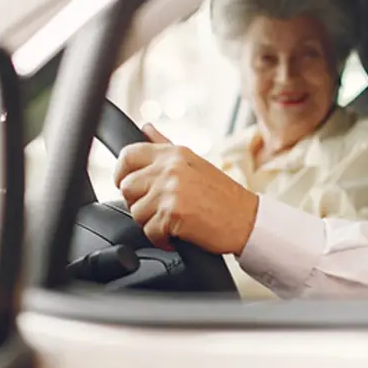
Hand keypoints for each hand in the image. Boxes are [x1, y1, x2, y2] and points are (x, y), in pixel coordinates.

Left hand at [114, 124, 258, 254]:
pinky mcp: (173, 213)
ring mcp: (171, 190)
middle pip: (127, 187)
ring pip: (136, 212)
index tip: (127, 185)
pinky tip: (176, 234)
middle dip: (138, 203)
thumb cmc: (223, 195)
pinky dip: (161, 239)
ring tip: (172, 221)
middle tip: (159, 209)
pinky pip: (149, 232)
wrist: (247, 220)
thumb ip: (165, 145)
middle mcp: (170, 168)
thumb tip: (146, 128)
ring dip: (151, 223)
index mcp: (174, 153)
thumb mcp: (194, 162)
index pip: (128, 155)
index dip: (121, 173)